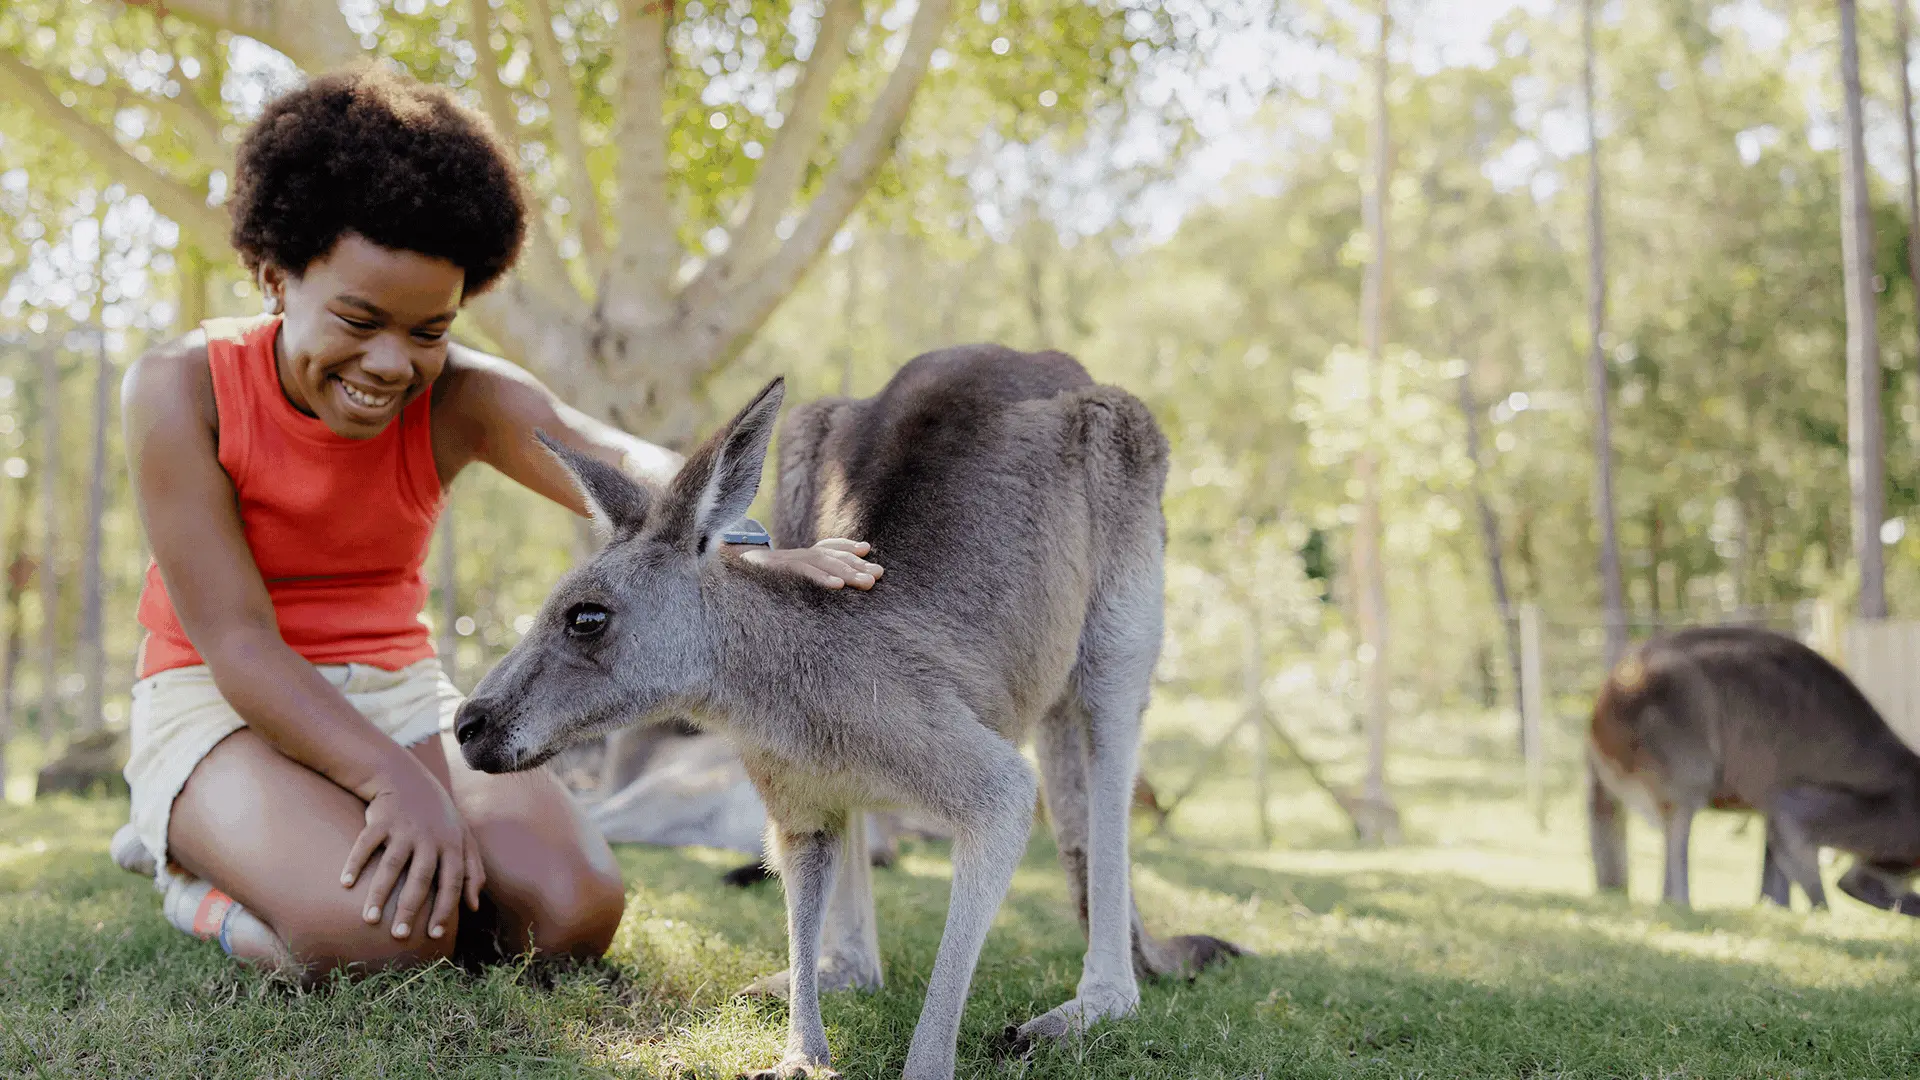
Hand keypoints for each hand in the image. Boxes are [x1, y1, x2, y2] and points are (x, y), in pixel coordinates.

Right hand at [341, 766, 484, 939]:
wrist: (406, 777)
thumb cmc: (439, 816)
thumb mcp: (463, 838)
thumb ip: (473, 870)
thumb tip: (475, 906)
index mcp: (452, 845)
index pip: (452, 882)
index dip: (444, 908)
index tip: (433, 935)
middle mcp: (430, 838)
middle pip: (421, 879)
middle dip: (409, 909)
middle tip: (398, 935)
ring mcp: (405, 828)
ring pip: (392, 866)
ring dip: (379, 894)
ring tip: (369, 919)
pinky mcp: (381, 820)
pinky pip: (366, 844)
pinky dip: (355, 863)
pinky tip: (345, 884)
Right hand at [736, 537, 883, 589]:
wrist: (724, 577)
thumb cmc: (756, 583)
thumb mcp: (783, 579)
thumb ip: (805, 576)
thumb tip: (833, 581)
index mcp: (797, 557)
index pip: (826, 547)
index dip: (846, 547)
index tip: (866, 549)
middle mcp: (795, 555)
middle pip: (831, 555)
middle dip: (856, 565)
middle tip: (879, 575)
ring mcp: (787, 561)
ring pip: (823, 562)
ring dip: (847, 573)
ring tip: (867, 582)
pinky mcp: (779, 571)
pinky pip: (804, 572)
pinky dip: (822, 578)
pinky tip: (838, 586)